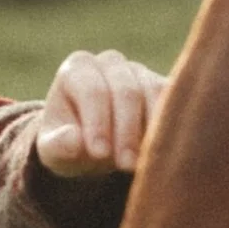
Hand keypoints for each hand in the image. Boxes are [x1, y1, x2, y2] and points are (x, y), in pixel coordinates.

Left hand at [33, 49, 166, 175]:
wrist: (95, 146)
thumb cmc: (71, 145)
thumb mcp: (55, 152)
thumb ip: (58, 145)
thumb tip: (73, 139)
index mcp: (77, 69)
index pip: (91, 90)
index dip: (97, 122)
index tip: (99, 154)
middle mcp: (110, 63)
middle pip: (125, 91)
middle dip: (126, 131)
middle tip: (126, 165)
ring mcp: (139, 71)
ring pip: (152, 92)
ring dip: (151, 130)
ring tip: (143, 162)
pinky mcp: (163, 85)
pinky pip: (173, 99)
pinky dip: (170, 125)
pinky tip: (162, 150)